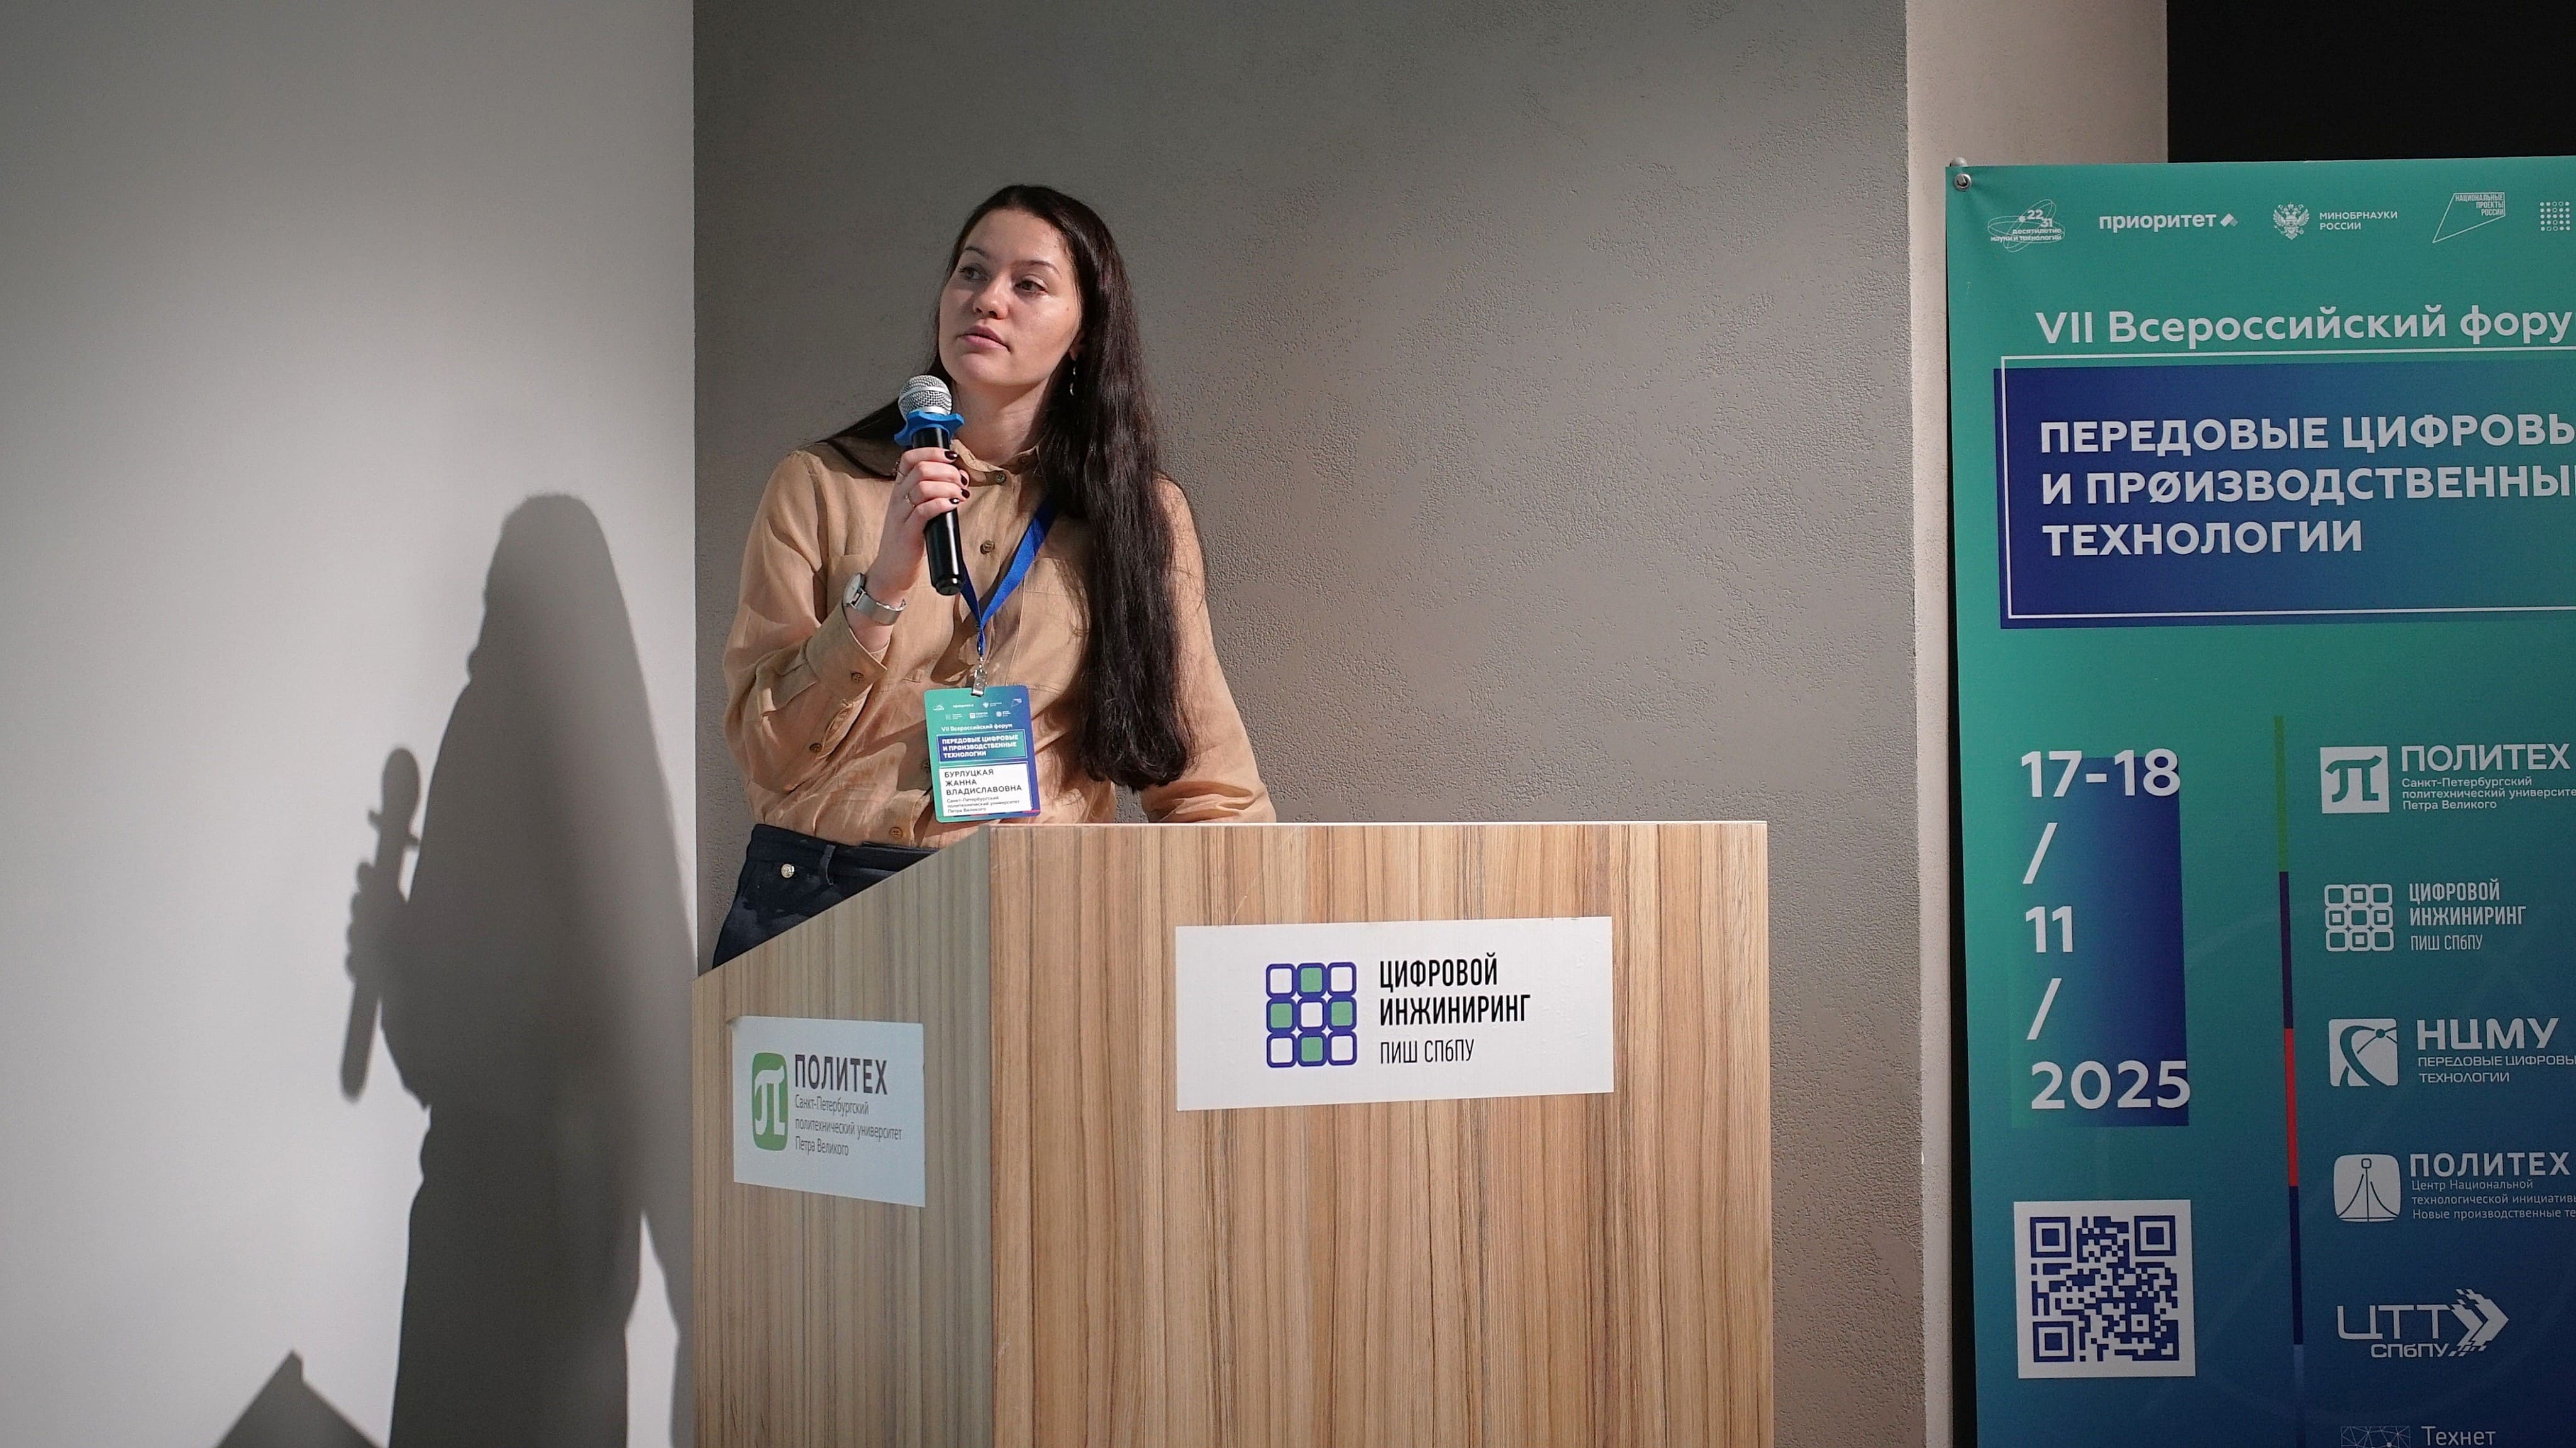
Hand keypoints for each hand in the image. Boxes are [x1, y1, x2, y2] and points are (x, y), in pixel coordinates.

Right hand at [866, 446, 969, 598]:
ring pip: (922, 487)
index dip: (932, 452)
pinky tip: (953, 504)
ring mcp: (901, 515)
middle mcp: (898, 499)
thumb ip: (930, 493)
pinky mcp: (908, 533)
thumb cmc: (908, 539)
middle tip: (961, 480)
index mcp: (899, 489)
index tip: (952, 457)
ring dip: (947, 486)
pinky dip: (941, 503)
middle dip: (947, 470)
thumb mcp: (915, 511)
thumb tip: (957, 479)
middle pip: (920, 469)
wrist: (891, 570)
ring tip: (960, 494)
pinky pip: (923, 511)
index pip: (909, 458)